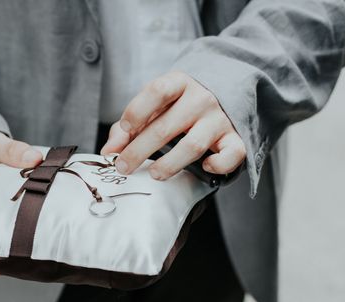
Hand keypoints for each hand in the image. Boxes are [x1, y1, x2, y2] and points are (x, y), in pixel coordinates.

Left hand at [101, 71, 245, 179]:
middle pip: (165, 127)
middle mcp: (200, 99)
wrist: (227, 86)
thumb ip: (129, 126)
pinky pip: (232, 154)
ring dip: (169, 164)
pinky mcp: (235, 137)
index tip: (125, 129)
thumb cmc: (180, 103)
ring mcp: (219, 119)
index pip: (157, 92)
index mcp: (179, 84)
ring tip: (154, 174)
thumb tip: (109, 152)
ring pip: (193, 145)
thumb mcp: (154, 105)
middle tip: (123, 167)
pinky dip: (219, 165)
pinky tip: (204, 167)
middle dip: (139, 150)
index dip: (137, 111)